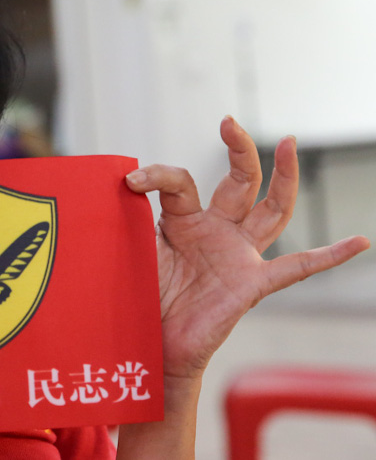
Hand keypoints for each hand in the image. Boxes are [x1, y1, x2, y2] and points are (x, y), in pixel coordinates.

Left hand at [126, 116, 368, 379]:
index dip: (157, 174)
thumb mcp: (130, 249)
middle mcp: (216, 231)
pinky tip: (359, 241)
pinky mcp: (252, 284)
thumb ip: (127, 218)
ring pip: (270, 210)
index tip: (129, 181)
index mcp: (183, 220)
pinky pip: (297, 268)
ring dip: (282, 177)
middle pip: (239, 182)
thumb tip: (116, 183)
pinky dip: (329, 255)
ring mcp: (238, 256)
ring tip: (287, 142)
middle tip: (228, 121)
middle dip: (238, 150)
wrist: (148, 345)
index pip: (180, 183)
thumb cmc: (138, 296)